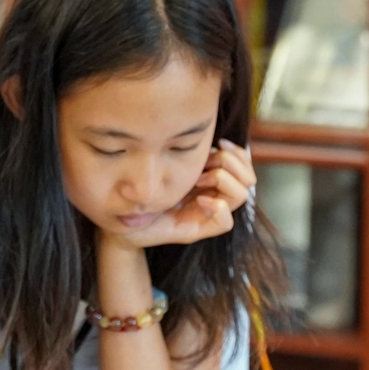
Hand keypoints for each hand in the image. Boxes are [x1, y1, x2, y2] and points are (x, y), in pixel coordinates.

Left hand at [107, 141, 255, 250]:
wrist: (121, 223)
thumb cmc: (140, 192)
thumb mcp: (163, 165)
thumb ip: (182, 153)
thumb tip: (201, 138)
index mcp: (208, 180)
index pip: (243, 167)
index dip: (237, 153)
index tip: (217, 143)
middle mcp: (212, 196)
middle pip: (248, 180)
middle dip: (230, 164)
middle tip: (205, 163)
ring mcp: (205, 214)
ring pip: (240, 196)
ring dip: (223, 181)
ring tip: (198, 179)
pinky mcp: (196, 231)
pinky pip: (225, 223)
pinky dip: (219, 208)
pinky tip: (200, 200)